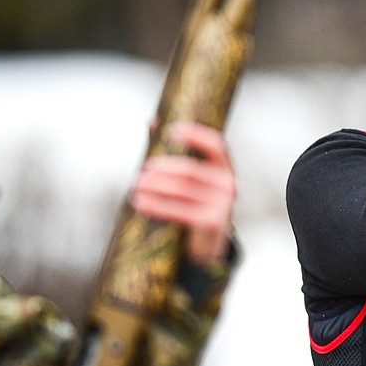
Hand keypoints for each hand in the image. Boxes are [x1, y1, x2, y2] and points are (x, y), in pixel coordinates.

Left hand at [130, 121, 236, 263]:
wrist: (208, 245)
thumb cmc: (194, 204)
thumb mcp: (189, 179)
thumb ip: (172, 151)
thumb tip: (152, 121)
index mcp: (225, 169)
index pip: (216, 145)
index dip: (196, 135)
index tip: (172, 130)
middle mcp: (229, 184)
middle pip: (190, 170)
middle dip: (162, 169)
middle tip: (141, 171)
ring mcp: (223, 205)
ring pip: (182, 190)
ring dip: (154, 187)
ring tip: (135, 186)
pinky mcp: (212, 222)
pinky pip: (179, 210)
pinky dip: (156, 206)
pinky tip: (140, 202)